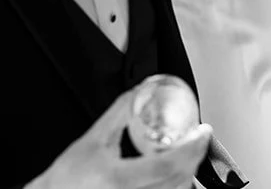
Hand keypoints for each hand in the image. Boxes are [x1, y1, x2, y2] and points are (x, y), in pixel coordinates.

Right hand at [29, 85, 213, 188]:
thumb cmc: (67, 177)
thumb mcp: (93, 139)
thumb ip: (118, 114)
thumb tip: (138, 91)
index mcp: (120, 179)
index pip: (168, 166)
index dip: (191, 148)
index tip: (202, 131)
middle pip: (178, 181)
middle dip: (195, 157)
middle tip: (201, 138)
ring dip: (188, 173)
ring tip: (191, 152)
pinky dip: (177, 184)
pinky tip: (177, 173)